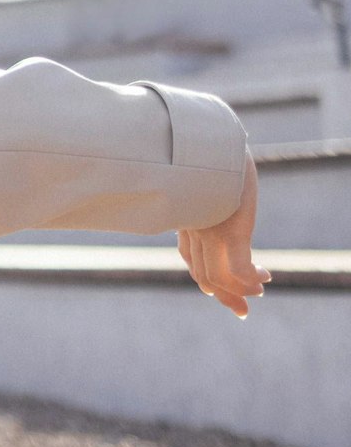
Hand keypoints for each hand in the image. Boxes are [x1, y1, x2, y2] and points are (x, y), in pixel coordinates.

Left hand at [177, 149, 270, 318]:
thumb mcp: (199, 172)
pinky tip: (263, 280)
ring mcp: (209, 232)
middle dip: (223, 294)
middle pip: (202, 273)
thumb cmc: (200, 150)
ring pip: (218, 276)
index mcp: (183, 217)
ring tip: (258, 292)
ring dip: (239, 290)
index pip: (190, 257)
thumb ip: (199, 183)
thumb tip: (201, 169)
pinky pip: (237, 268)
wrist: (205, 138)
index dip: (205, 276)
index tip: (218, 287)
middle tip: (243, 309)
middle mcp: (192, 229)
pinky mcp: (229, 231)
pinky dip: (248, 280)